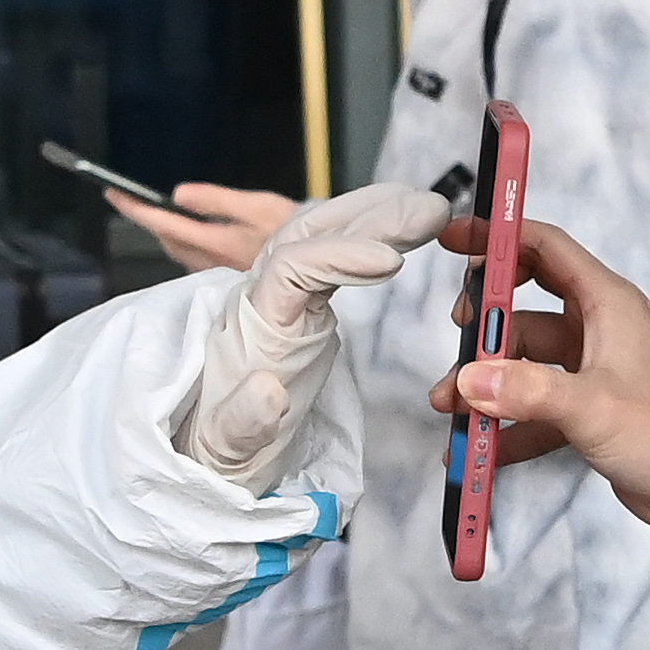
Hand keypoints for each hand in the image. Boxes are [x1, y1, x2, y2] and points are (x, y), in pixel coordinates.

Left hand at [111, 179, 305, 273]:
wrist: (318, 259)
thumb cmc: (293, 229)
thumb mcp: (256, 204)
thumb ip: (214, 200)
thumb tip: (177, 195)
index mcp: (214, 241)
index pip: (163, 224)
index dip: (135, 209)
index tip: (113, 194)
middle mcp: (210, 260)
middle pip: (165, 240)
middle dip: (147, 220)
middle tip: (132, 198)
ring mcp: (217, 270)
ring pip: (177, 251)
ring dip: (164, 231)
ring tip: (157, 211)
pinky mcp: (226, 274)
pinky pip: (192, 258)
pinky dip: (182, 241)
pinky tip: (190, 231)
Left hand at [180, 184, 444, 483]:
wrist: (221, 437)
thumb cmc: (228, 439)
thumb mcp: (231, 441)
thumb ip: (246, 419)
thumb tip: (268, 392)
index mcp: (253, 322)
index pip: (292, 268)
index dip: (340, 256)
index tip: (391, 261)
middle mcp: (265, 292)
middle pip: (312, 234)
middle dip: (371, 216)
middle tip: (428, 209)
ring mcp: (285, 289)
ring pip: (323, 232)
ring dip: (376, 212)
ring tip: (427, 207)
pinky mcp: (304, 296)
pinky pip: (332, 250)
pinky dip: (370, 232)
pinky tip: (403, 227)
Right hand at [431, 218, 649, 555]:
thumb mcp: (596, 409)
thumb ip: (529, 392)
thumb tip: (470, 380)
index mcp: (608, 304)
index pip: (543, 248)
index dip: (496, 237)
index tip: (450, 239)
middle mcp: (600, 330)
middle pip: (523, 308)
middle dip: (482, 328)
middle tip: (456, 349)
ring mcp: (594, 371)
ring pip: (524, 364)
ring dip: (487, 385)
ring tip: (450, 411)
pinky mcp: (591, 412)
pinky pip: (536, 408)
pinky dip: (508, 427)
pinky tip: (479, 451)